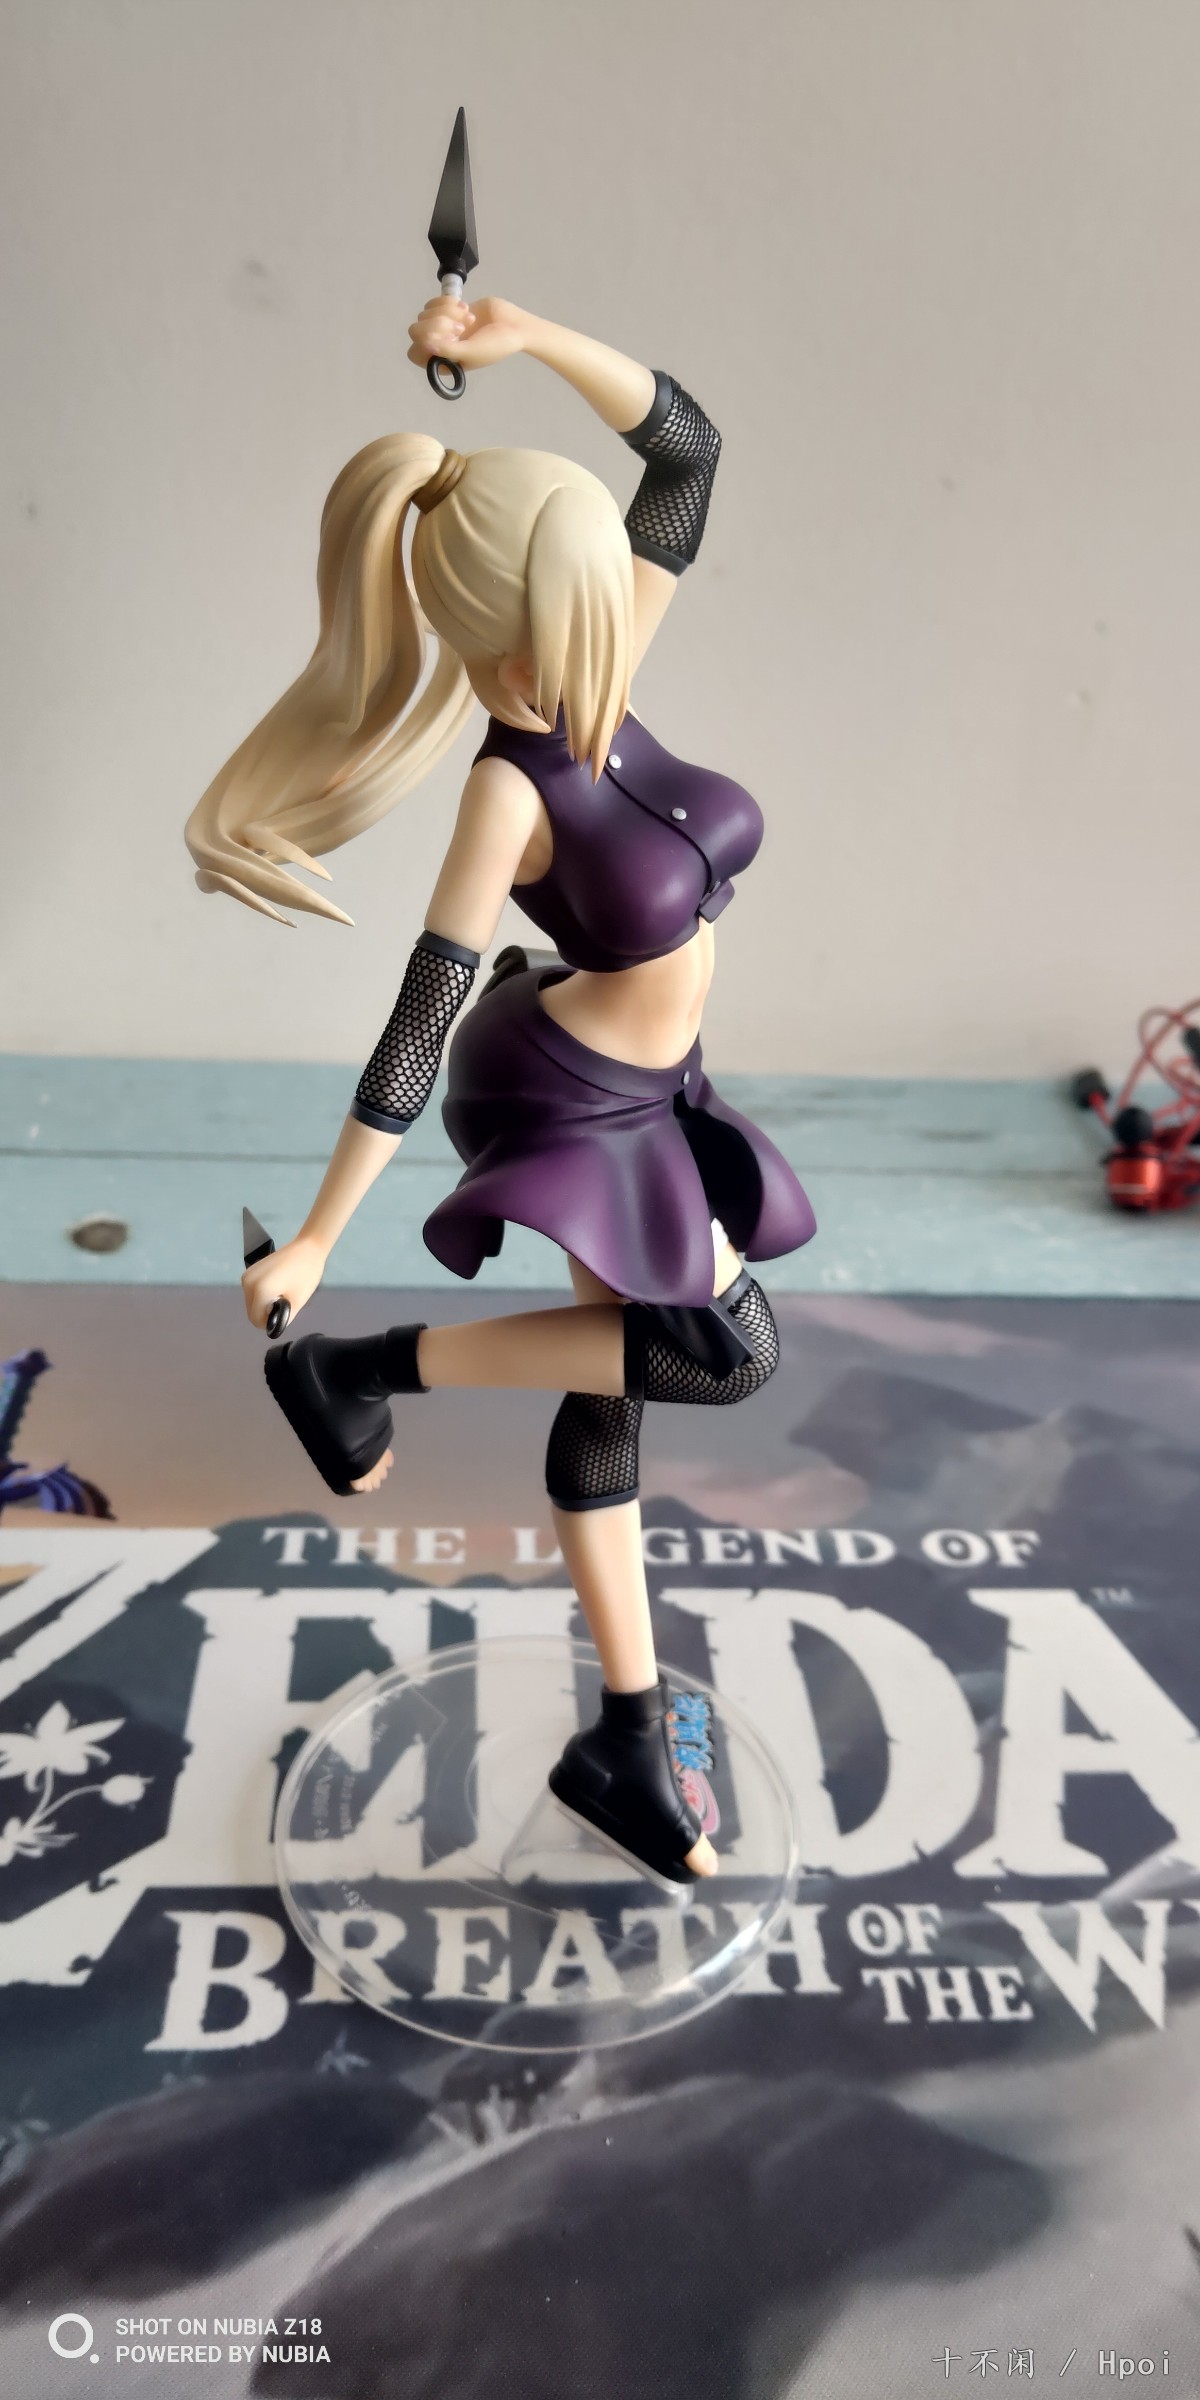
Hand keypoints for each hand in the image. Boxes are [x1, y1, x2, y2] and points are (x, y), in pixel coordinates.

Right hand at [242, 1234, 325, 1332]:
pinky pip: (252, 1292)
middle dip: (266, 1313)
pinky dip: (262, 1295)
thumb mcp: (297, 1302)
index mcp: (260, 1290)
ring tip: (282, 1292)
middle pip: (251, 1312)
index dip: (270, 1322)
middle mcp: (248, 1283)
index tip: (284, 1313)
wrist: (307, 1248)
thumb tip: (273, 1326)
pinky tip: (277, 1285)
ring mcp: (247, 1275)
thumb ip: (283, 1319)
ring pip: (251, 1303)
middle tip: (285, 1301)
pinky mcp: (249, 1271)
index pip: (256, 1320)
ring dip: (264, 1304)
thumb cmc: (306, 1274)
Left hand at [406, 294, 530, 375]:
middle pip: (415, 331)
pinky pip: (433, 302)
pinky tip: (465, 308)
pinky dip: (448, 302)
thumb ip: (448, 351)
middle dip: (438, 325)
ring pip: (424, 314)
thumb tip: (426, 345)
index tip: (449, 339)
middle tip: (461, 328)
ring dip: (447, 312)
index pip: (414, 353)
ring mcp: (442, 326)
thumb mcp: (472, 352)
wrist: (512, 325)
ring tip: (469, 319)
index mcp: (442, 362)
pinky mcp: (447, 309)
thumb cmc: (495, 345)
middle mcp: (439, 345)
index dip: (426, 343)